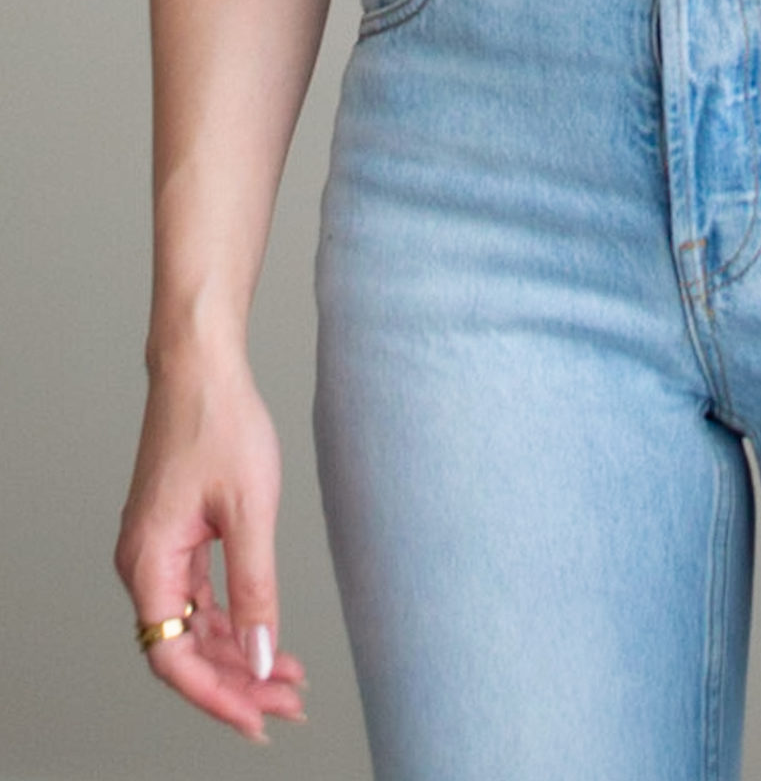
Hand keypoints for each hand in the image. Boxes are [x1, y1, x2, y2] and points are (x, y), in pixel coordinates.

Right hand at [114, 357, 307, 742]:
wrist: (202, 367)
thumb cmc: (221, 422)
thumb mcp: (250, 510)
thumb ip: (256, 588)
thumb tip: (265, 655)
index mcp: (148, 561)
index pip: (172, 657)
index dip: (216, 695)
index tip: (260, 718)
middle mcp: (143, 563)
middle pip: (184, 648)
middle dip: (238, 681)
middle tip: (291, 702)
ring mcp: (158, 551)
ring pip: (194, 626)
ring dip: (239, 654)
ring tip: (289, 677)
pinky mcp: (175, 537)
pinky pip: (199, 598)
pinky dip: (233, 620)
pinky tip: (267, 636)